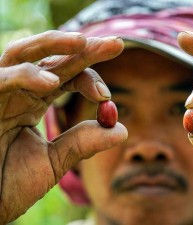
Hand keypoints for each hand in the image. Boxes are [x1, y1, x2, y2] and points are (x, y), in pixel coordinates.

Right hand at [0, 31, 127, 222]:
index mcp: (35, 102)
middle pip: (52, 59)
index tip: (107, 95)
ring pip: (23, 55)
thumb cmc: (8, 183)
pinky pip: (1, 80)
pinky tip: (52, 83)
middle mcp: (19, 92)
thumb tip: (122, 130)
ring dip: (54, 45)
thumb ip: (83, 143)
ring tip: (83, 42)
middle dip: (84, 49)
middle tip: (115, 43)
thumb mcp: (54, 162)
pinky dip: (26, 76)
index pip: (67, 77)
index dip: (90, 79)